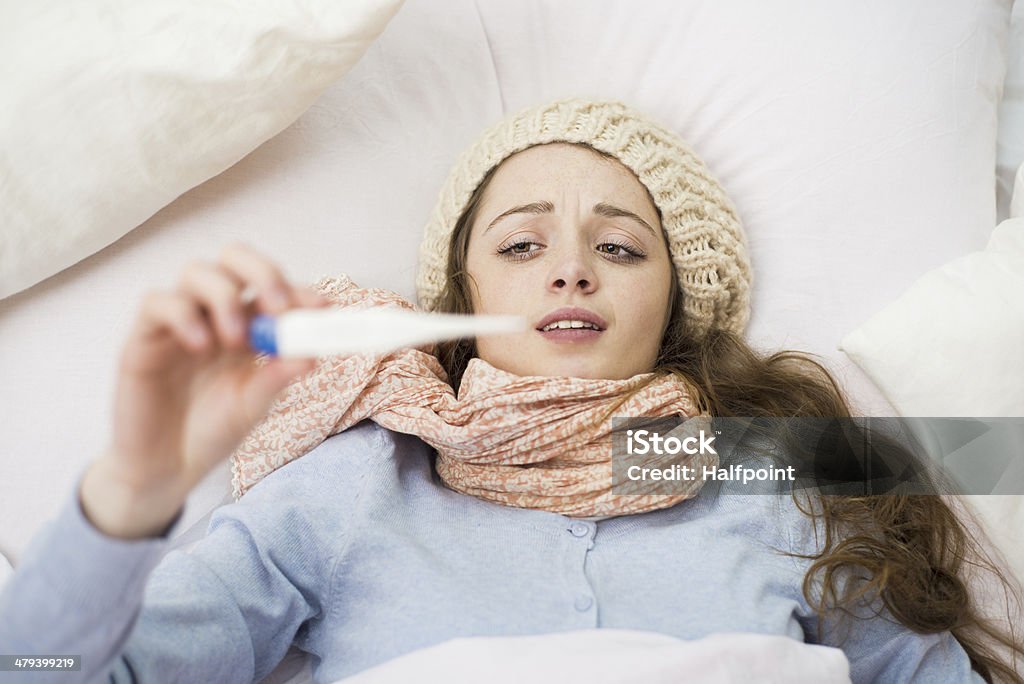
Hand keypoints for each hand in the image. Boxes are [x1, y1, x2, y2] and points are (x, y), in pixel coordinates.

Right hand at [81, 243, 328, 537]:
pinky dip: (184, 316)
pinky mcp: (143, 338)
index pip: (274, 288)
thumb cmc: (212, 431)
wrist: (167, 469)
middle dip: (261, 272)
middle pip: (234, 258)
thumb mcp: (254, 406)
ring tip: (235, 341)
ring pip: (196, 272)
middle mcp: (214, 314)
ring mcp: (179, 322)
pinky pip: (157, 302)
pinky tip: (201, 346)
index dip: (299, 290)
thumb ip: (277, 378)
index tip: (322, 306)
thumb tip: (312, 355)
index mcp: (249, 326)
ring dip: (225, 297)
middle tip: (276, 305)